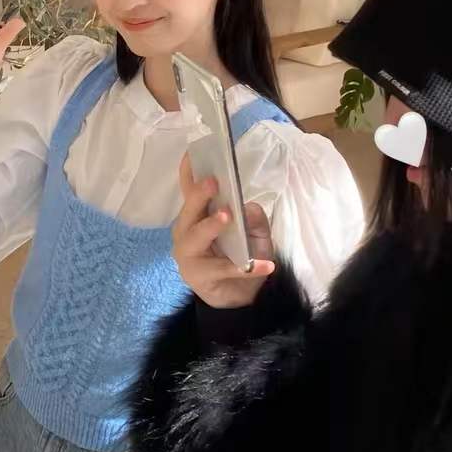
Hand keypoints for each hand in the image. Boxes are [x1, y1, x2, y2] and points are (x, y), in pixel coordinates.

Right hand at [172, 154, 274, 308]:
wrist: (241, 297)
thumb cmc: (242, 256)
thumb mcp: (255, 233)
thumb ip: (252, 217)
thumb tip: (246, 206)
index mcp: (197, 216)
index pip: (189, 191)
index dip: (188, 173)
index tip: (190, 154)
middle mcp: (186, 232)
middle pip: (189, 211)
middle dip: (199, 196)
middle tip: (213, 183)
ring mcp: (188, 255)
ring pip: (195, 238)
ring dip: (211, 226)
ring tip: (229, 217)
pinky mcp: (198, 278)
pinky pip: (222, 269)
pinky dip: (245, 267)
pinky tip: (265, 265)